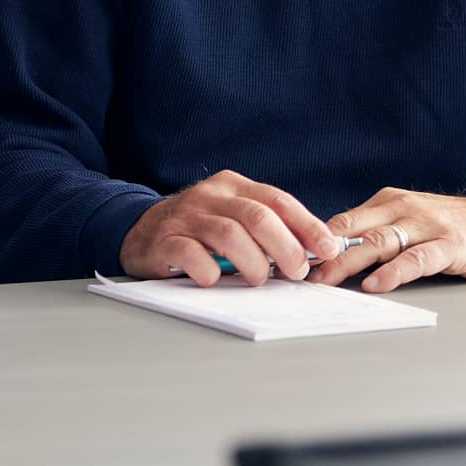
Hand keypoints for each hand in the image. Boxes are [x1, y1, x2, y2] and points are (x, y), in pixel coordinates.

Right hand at [119, 170, 340, 286]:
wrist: (138, 230)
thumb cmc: (198, 230)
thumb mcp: (232, 216)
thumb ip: (267, 228)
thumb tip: (314, 251)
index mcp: (232, 186)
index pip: (277, 200)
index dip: (307, 225)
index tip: (327, 249)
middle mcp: (209, 196)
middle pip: (258, 217)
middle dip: (286, 248)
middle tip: (295, 272)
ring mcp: (185, 217)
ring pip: (229, 235)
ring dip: (253, 263)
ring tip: (258, 279)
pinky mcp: (164, 241)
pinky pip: (193, 256)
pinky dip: (210, 272)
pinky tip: (215, 279)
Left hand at [309, 189, 465, 292]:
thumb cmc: (452, 228)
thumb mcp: (409, 222)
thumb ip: (376, 233)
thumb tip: (331, 255)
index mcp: (388, 202)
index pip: (343, 220)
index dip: (314, 240)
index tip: (289, 258)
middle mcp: (404, 208)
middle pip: (354, 230)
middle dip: (323, 252)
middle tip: (298, 272)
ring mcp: (428, 225)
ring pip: (379, 242)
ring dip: (349, 262)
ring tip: (327, 279)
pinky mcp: (451, 245)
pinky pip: (417, 258)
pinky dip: (394, 271)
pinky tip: (377, 283)